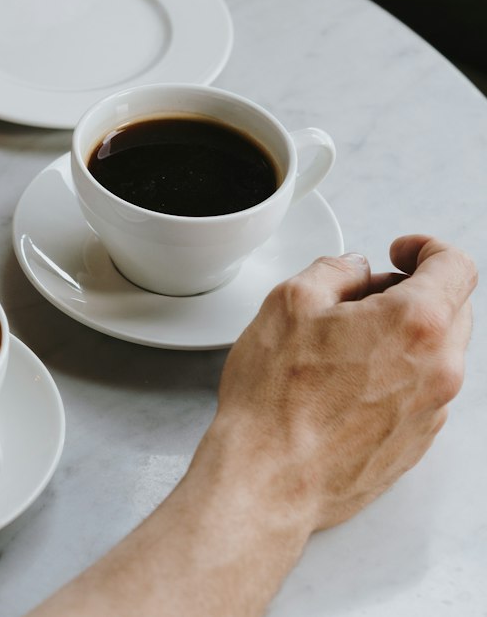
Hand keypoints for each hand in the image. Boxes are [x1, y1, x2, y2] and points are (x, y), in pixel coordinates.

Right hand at [210, 236, 476, 530]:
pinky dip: (398, 372)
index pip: (456, 266)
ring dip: (405, 333)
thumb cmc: (276, 400)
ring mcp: (432, 411)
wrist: (270, 479)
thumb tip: (354, 270)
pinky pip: (422, 390)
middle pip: (454, 308)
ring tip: (347, 340)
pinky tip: (347, 379)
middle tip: (366, 293)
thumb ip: (335, 269)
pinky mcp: (417, 442)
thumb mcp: (290, 301)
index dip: (426, 247)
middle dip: (415, 290)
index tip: (401, 251)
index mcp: (415, 324)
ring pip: (438, 351)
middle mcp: (438, 370)